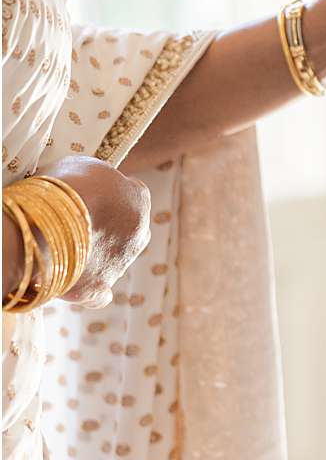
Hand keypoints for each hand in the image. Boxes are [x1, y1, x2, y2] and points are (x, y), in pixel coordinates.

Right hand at [19, 157, 153, 307]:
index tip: (82, 199)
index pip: (129, 195)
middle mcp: (140, 232)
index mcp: (139, 198)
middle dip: (100, 228)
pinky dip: (89, 290)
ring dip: (88, 256)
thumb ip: (96, 178)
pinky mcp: (99, 286)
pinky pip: (99, 294)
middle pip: (121, 230)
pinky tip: (71, 283)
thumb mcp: (84, 165)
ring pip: (109, 260)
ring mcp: (122, 262)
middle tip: (68, 226)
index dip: (104, 197)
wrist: (50, 222)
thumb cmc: (65, 185)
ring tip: (56, 249)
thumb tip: (90, 185)